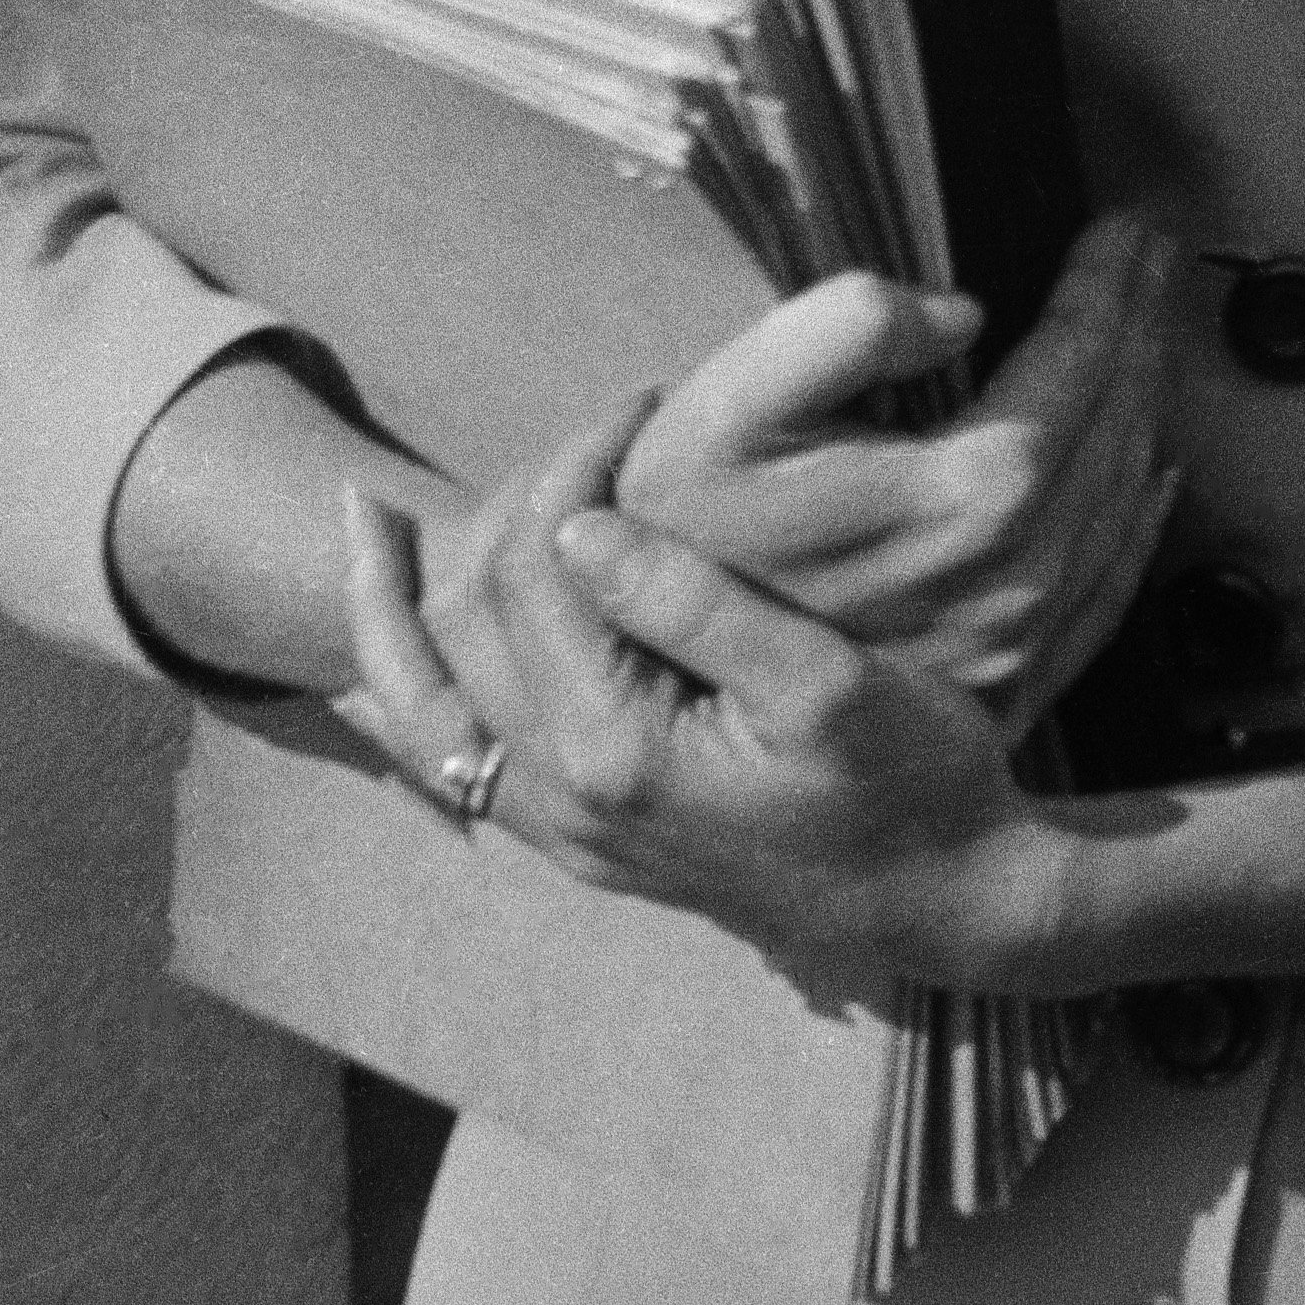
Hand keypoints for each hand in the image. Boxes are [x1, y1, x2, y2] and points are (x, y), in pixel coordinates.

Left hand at [337, 419, 1072, 998]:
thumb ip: (696, 605)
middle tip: (581, 436)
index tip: (646, 404)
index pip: (541, 568)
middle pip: (468, 619)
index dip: (576, 463)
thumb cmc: (911, 781)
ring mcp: (561, 832)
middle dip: (505, 504)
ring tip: (364, 518)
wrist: (941, 901)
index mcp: (617, 750)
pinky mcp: (576, 842)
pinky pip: (445, 771)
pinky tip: (363, 669)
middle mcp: (563, 800)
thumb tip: (582, 522)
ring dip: (388, 607)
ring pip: (420, 708)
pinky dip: (396, 707)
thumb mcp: (827, 683)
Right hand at [613, 214, 1178, 725]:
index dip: (1106, 292)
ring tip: (1143, 332)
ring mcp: (1016, 640)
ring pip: (1123, 499)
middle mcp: (1011, 582)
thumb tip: (958, 314)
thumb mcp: (725, 403)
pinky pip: (1109, 586)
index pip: (1076, 368)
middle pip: (1114, 430)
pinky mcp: (1008, 682)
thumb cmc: (685, 524)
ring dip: (1143, 405)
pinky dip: (1140, 517)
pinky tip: (1151, 474)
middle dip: (1138, 330)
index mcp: (963, 502)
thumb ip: (841, 328)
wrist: (654, 675)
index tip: (1124, 230)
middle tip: (1150, 258)